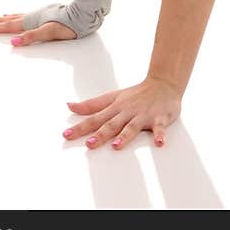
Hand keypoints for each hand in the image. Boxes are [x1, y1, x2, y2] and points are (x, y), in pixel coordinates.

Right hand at [0, 12, 76, 45]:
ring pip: (18, 16)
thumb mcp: (49, 33)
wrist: (81, 14)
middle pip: (11, 20)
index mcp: (31, 21)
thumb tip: (14, 42)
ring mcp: (39, 14)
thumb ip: (31, 37)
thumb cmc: (67, 25)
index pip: (9, 26)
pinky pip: (26, 14)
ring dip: (7, 17)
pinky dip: (19, 15)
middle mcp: (33, 16)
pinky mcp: (46, 13)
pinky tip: (22, 16)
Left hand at [63, 76, 181, 149]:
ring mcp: (143, 115)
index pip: (95, 118)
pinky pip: (160, 128)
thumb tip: (69, 106)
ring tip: (117, 146)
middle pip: (112, 124)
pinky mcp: (160, 118)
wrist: (163, 83)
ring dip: (125, 136)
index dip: (81, 127)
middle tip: (89, 144)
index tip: (66, 135)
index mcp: (115, 108)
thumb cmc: (136, 94)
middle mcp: (127, 111)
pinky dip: (160, 135)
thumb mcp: (112, 97)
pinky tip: (159, 143)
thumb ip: (91, 105)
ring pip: (133, 127)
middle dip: (100, 134)